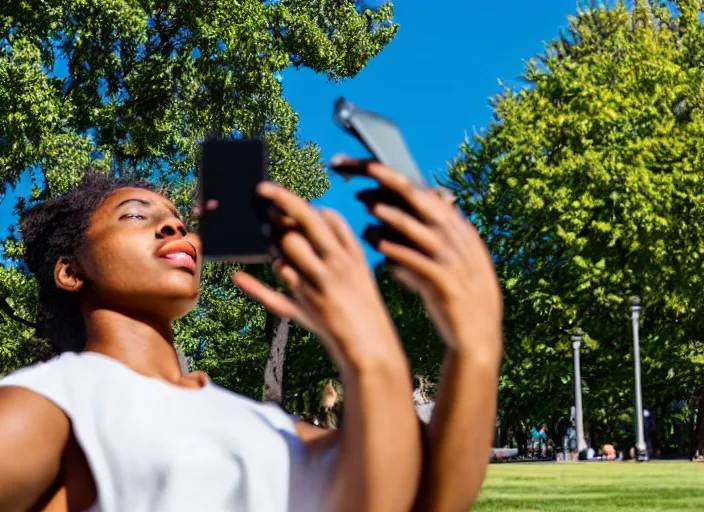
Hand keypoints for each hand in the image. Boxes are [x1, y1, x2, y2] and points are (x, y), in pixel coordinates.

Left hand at [232, 182, 405, 374]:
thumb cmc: (364, 307)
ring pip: (287, 251)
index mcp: (353, 255)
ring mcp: (319, 288)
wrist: (373, 349)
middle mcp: (336, 266)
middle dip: (280, 210)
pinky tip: (238, 276)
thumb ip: (339, 249)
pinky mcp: (304, 311)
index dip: (302, 205)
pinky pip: (273, 295)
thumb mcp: (361, 273)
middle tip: (264, 205)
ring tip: (272, 248)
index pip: (327, 216)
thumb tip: (307, 226)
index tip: (284, 200)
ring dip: (275, 247)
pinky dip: (253, 286)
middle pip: (304, 225)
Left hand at [349, 159, 502, 362]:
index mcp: (457, 228)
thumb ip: (412, 246)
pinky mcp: (444, 281)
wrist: (478, 338)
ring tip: (364, 202)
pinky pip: (416, 260)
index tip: (365, 166)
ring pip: (416, 226)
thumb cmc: (453, 300)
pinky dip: (396, 250)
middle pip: (418, 197)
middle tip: (362, 167)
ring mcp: (452, 258)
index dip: (392, 176)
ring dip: (388, 213)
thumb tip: (378, 233)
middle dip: (387, 178)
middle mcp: (456, 236)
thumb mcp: (440, 264)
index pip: (421, 192)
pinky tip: (376, 243)